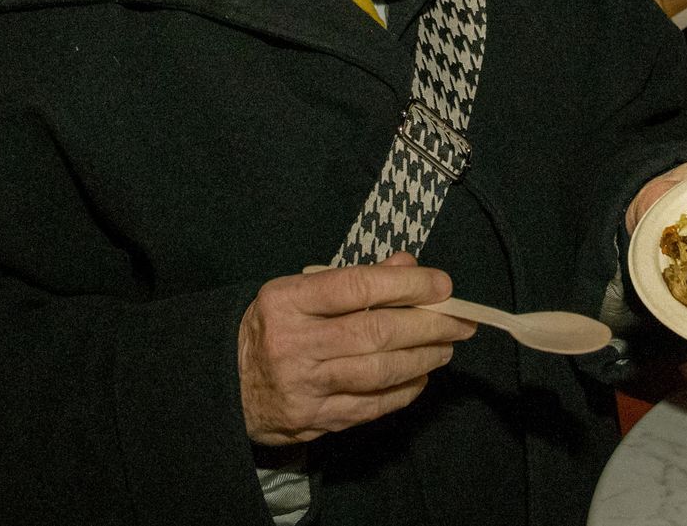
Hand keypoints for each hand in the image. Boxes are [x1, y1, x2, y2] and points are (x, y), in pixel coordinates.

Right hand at [238, 252, 476, 445]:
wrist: (226, 383)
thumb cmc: (272, 327)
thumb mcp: (299, 290)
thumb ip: (355, 279)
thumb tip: (408, 266)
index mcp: (288, 300)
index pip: (357, 287)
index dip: (407, 285)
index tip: (442, 285)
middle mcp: (294, 343)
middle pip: (376, 332)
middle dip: (428, 325)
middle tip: (460, 321)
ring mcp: (304, 386)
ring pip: (378, 372)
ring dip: (422, 359)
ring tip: (445, 347)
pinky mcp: (313, 420)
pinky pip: (371, 406)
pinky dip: (403, 391)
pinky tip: (419, 377)